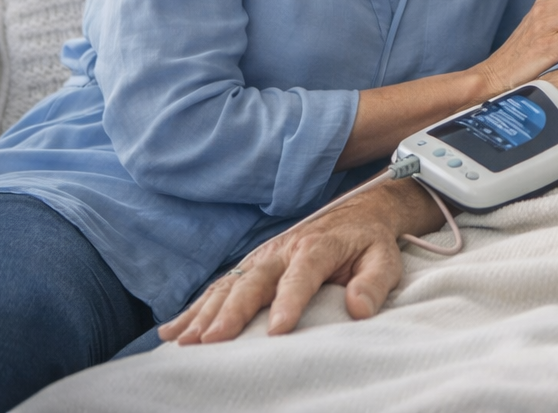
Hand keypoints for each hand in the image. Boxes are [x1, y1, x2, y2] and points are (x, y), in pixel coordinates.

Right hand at [159, 178, 434, 343]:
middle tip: (212, 341)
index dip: (289, 301)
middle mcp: (283, 250)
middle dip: (231, 312)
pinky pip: (220, 287)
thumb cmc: (370, 243)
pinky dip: (194, 309)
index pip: (301, 275)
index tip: (277, 330)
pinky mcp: (251, 266)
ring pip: (229, 285)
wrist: (359, 214)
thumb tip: (359, 308)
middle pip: (253, 281)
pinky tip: (172, 332)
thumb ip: (374, 282)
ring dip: (205, 314)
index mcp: (318, 247)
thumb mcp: (385, 258)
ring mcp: (262, 257)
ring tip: (186, 342)